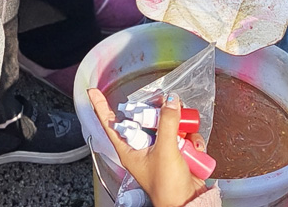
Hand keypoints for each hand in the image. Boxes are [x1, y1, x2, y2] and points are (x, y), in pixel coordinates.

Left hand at [87, 90, 207, 206]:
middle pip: (144, 119)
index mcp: (129, 149)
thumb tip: (170, 101)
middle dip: (157, 111)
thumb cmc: (167, 187)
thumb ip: (167, 123)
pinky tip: (194, 146)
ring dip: (179, 126)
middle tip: (165, 104)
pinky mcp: (175, 152)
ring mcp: (159, 149)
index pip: (110, 124)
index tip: (93, 92)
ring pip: (166, 125)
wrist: (187, 203)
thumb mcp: (165, 151)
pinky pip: (181, 136)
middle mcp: (142, 148)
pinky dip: (189, 138)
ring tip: (185, 130)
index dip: (101, 107)